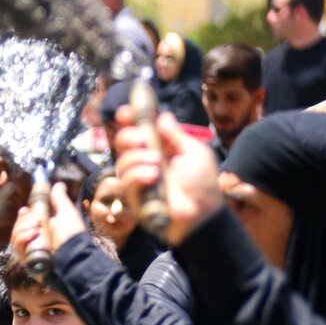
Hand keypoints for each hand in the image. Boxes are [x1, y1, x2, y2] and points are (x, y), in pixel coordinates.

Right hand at [9, 182, 84, 262]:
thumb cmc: (72, 234)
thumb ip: (59, 198)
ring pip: (15, 234)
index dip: (23, 214)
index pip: (24, 219)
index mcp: (42, 228)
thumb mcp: (66, 212)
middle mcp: (34, 239)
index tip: (26, 210)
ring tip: (37, 229)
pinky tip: (33, 236)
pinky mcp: (25, 258)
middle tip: (38, 221)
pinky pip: (16, 246)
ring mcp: (29, 249)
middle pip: (18, 225)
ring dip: (24, 228)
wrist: (74, 254)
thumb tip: (58, 184)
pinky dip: (22, 238)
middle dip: (25, 220)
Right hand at [115, 112, 221, 244]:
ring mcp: (138, 178)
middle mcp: (146, 161)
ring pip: (122, 161)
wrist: (203, 212)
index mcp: (161, 148)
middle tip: (142, 139)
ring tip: (156, 164)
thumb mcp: (194, 152)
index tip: (126, 112)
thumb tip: (163, 116)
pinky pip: (125, 180)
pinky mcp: (133, 195)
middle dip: (128, 136)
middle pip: (123, 142)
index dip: (129, 120)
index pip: (139, 129)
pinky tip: (153, 177)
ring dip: (137, 158)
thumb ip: (176, 135)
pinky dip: (138, 174)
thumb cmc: (203, 183)